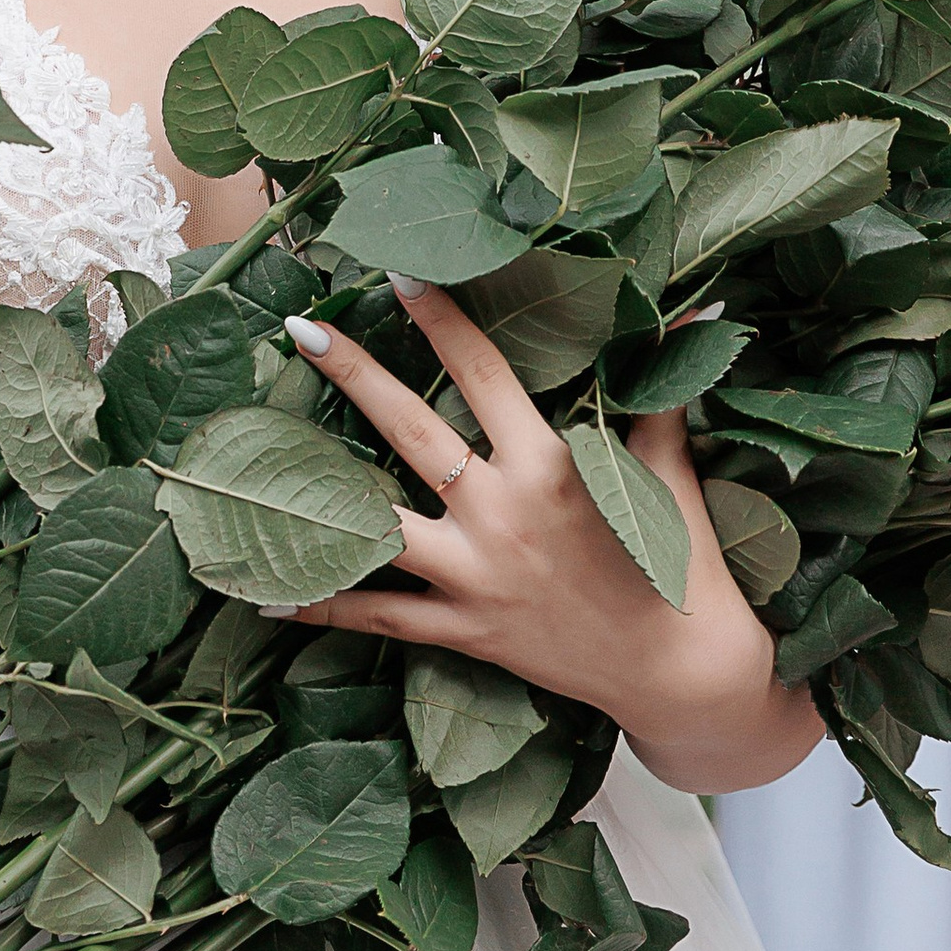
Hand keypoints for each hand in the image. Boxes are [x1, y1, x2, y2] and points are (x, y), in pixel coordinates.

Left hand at [280, 282, 818, 794]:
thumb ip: (661, 395)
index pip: (485, 372)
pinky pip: (382, 616)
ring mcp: (477, 576)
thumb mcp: (670, 473)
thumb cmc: (683, 567)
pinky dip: (324, 607)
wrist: (683, 679)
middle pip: (411, 431)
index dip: (443, 319)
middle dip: (355, 374)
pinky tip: (262, 597)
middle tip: (302, 329)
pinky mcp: (466, 629)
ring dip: (316, 492)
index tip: (401, 271)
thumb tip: (696, 315)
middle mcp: (503, 514)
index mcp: (552, 466)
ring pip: (379, 523)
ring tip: (254, 461)